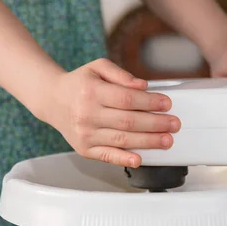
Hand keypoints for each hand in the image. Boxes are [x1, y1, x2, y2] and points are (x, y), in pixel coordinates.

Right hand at [44, 59, 180, 167]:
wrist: (52, 100)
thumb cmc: (79, 83)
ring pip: (122, 139)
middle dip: (155, 123)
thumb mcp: (98, 67)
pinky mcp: (84, 149)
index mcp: (91, 91)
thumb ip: (121, 74)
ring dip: (148, 141)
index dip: (150, 102)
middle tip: (174, 124)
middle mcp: (87, 114)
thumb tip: (143, 86)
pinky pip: (107, 156)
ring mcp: (85, 134)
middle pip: (128, 121)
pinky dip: (124, 159)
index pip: (126, 98)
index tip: (167, 104)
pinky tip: (140, 159)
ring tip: (167, 140)